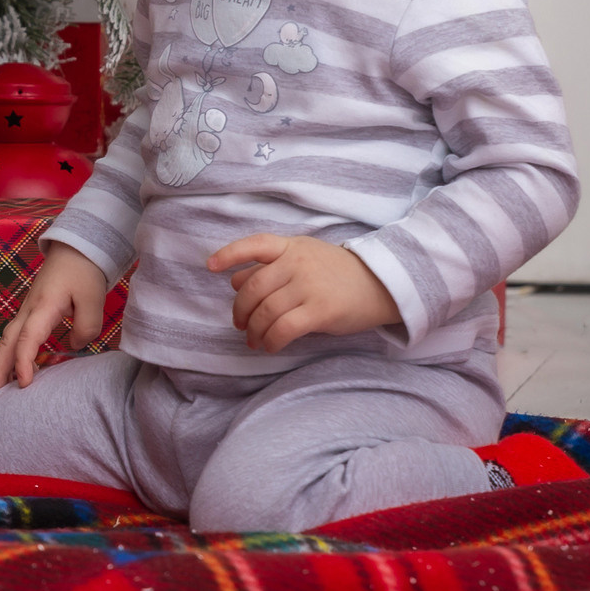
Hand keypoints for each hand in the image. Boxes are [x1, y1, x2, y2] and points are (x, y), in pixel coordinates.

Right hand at [0, 241, 110, 393]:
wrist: (75, 249)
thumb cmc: (83, 272)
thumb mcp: (93, 299)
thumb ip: (86, 329)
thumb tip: (72, 347)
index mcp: (43, 307)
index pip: (27, 338)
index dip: (23, 362)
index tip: (24, 383)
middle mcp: (28, 311)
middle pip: (6, 343)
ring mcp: (27, 311)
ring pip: (7, 341)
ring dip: (0, 365)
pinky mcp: (31, 313)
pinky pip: (15, 338)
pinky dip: (10, 356)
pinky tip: (16, 372)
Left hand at [208, 234, 399, 352]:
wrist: (380, 284)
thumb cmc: (337, 273)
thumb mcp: (304, 257)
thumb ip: (270, 266)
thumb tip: (234, 280)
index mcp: (292, 246)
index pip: (255, 244)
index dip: (229, 254)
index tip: (210, 266)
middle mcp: (297, 262)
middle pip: (254, 288)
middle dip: (241, 311)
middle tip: (240, 325)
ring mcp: (309, 285)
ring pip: (266, 311)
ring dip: (254, 331)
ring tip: (254, 340)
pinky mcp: (321, 310)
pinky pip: (284, 328)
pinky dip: (271, 340)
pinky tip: (270, 346)